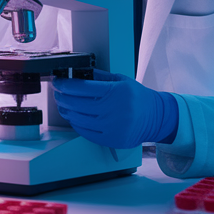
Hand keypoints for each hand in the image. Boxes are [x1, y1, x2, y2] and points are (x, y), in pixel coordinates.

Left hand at [53, 71, 178, 148]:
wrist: (156, 118)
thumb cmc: (137, 97)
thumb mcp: (121, 80)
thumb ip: (99, 76)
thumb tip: (76, 73)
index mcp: (115, 92)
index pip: (81, 87)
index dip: (65, 84)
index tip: (58, 82)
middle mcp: (113, 110)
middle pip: (76, 104)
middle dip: (62, 97)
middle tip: (57, 92)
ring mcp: (111, 127)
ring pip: (78, 119)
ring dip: (66, 110)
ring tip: (63, 104)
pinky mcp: (110, 140)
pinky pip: (85, 132)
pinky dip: (76, 124)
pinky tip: (74, 117)